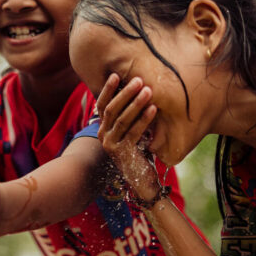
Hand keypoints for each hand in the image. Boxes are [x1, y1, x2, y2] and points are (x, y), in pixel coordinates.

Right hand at [96, 74, 161, 202]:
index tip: (116, 75)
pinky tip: (154, 109)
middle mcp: (103, 136)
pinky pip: (133, 132)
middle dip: (125, 93)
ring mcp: (111, 145)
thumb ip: (129, 116)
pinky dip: (144, 119)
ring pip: (122, 119)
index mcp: (103, 129)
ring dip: (136, 103)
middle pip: (112, 109)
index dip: (107, 90)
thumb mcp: (131, 131)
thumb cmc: (139, 152)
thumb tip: (138, 90)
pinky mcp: (122, 153)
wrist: (142, 180)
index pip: (102, 105)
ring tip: (149, 90)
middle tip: (139, 80)